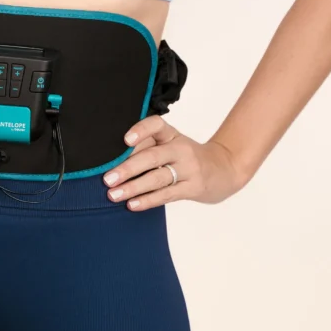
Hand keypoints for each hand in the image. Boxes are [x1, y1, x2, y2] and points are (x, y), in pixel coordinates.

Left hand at [101, 115, 245, 210]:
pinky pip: (167, 195)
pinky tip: (132, 204)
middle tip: (107, 178)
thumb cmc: (185, 156)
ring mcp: (189, 168)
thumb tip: (111, 161)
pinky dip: (148, 200)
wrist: (224, 169)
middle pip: (152, 156)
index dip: (140, 130)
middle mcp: (180, 148)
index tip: (125, 140)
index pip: (156, 125)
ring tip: (113, 195)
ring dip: (133, 187)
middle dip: (127, 168)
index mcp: (171, 134)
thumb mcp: (170, 145)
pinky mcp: (193, 187)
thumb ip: (146, 148)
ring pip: (157, 178)